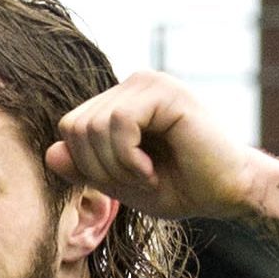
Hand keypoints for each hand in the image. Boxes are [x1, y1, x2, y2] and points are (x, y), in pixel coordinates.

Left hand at [45, 70, 261, 220]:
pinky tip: (152, 168)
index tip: (122, 180)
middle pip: (75, 127)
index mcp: (120, 102)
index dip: (85, 165)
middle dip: (98, 167)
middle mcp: (132, 86)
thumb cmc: (180, 187)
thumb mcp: (119, 183)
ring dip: (115, 165)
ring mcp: (149, 84)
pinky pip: (118, 123)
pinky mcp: (166, 91)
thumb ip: (85, 168)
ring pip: (93, 126)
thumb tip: (50, 152)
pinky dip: (127, 157)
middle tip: (136, 180)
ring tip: (148, 175)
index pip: (69, 128)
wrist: (228, 193)